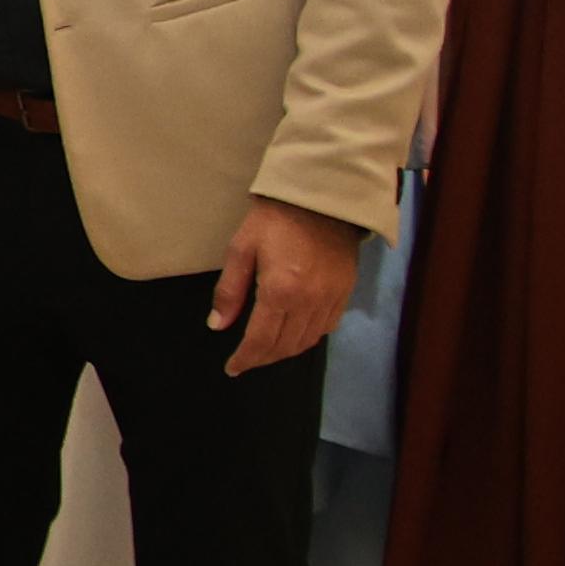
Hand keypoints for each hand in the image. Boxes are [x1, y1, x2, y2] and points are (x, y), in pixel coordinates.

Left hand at [206, 196, 361, 375]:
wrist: (321, 196)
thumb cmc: (273, 219)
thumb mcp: (241, 249)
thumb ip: (229, 290)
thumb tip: (218, 325)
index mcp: (280, 291)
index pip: (261, 340)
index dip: (246, 359)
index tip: (233, 369)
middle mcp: (309, 301)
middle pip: (286, 346)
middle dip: (263, 358)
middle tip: (247, 360)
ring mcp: (332, 298)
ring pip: (308, 341)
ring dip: (285, 351)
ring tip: (266, 351)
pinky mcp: (347, 291)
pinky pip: (328, 326)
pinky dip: (308, 337)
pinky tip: (294, 334)